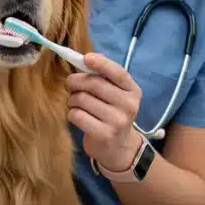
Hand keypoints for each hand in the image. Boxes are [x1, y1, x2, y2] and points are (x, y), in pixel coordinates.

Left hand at [66, 53, 144, 172]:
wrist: (119, 147)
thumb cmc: (113, 113)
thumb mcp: (116, 94)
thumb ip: (104, 75)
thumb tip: (89, 56)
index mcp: (133, 91)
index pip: (117, 72)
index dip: (101, 63)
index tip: (86, 58)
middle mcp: (129, 105)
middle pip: (94, 84)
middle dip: (76, 82)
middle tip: (71, 85)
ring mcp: (117, 121)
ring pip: (82, 99)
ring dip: (72, 99)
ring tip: (75, 103)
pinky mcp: (104, 134)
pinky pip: (77, 115)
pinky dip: (72, 114)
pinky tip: (77, 116)